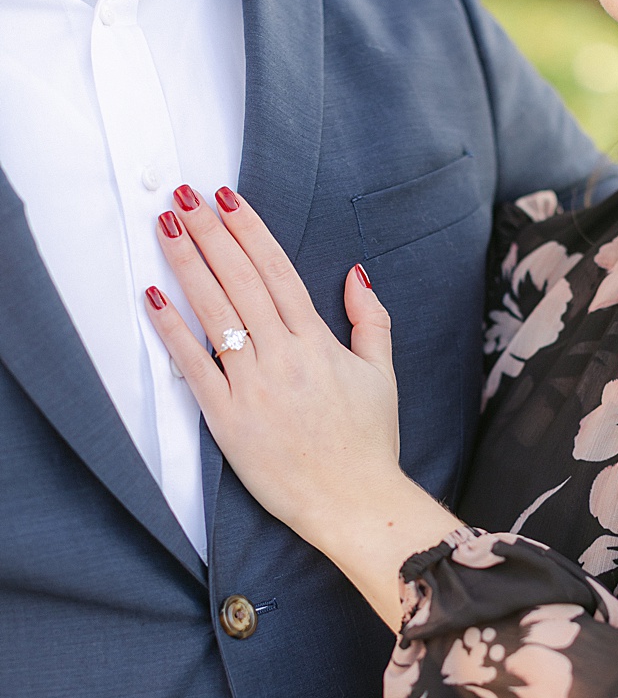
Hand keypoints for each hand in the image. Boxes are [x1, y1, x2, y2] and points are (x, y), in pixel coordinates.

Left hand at [145, 186, 462, 624]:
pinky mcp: (227, 418)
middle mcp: (284, 357)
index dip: (251, 231)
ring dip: (188, 265)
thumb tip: (354, 274)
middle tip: (184, 196)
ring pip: (215, 313)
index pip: (278, 272)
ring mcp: (253, 386)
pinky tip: (154, 296)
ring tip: (168, 227)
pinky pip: (193, 365)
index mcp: (319, 343)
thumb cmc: (369, 443)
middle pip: (241, 281)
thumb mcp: (382, 375)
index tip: (228, 198)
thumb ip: (369, 321)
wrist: (353, 501)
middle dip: (212, 234)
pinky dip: (172, 329)